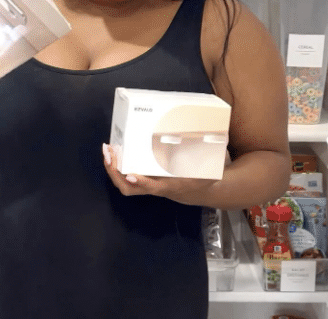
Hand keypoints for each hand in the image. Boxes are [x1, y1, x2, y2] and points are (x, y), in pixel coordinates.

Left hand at [101, 143, 215, 202]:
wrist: (197, 191)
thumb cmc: (200, 178)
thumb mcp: (206, 170)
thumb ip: (207, 158)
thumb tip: (220, 138)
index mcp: (170, 186)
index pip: (154, 187)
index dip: (143, 182)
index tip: (132, 176)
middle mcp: (154, 188)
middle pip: (128, 188)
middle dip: (115, 172)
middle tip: (110, 153)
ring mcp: (146, 186)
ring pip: (123, 184)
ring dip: (112, 168)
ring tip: (107, 150)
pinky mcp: (142, 182)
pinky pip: (123, 177)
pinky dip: (115, 165)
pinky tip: (112, 151)